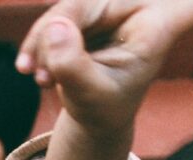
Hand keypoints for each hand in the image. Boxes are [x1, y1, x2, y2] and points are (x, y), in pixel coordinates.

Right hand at [16, 0, 192, 132]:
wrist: (94, 115)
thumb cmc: (104, 109)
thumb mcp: (90, 99)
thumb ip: (74, 66)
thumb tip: (54, 27)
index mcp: (159, 26)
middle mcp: (139, 7)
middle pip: (91, 0)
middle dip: (58, 32)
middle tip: (39, 74)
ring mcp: (110, 7)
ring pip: (68, 6)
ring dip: (43, 41)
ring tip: (38, 78)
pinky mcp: (88, 11)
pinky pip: (56, 15)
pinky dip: (39, 42)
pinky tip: (33, 70)